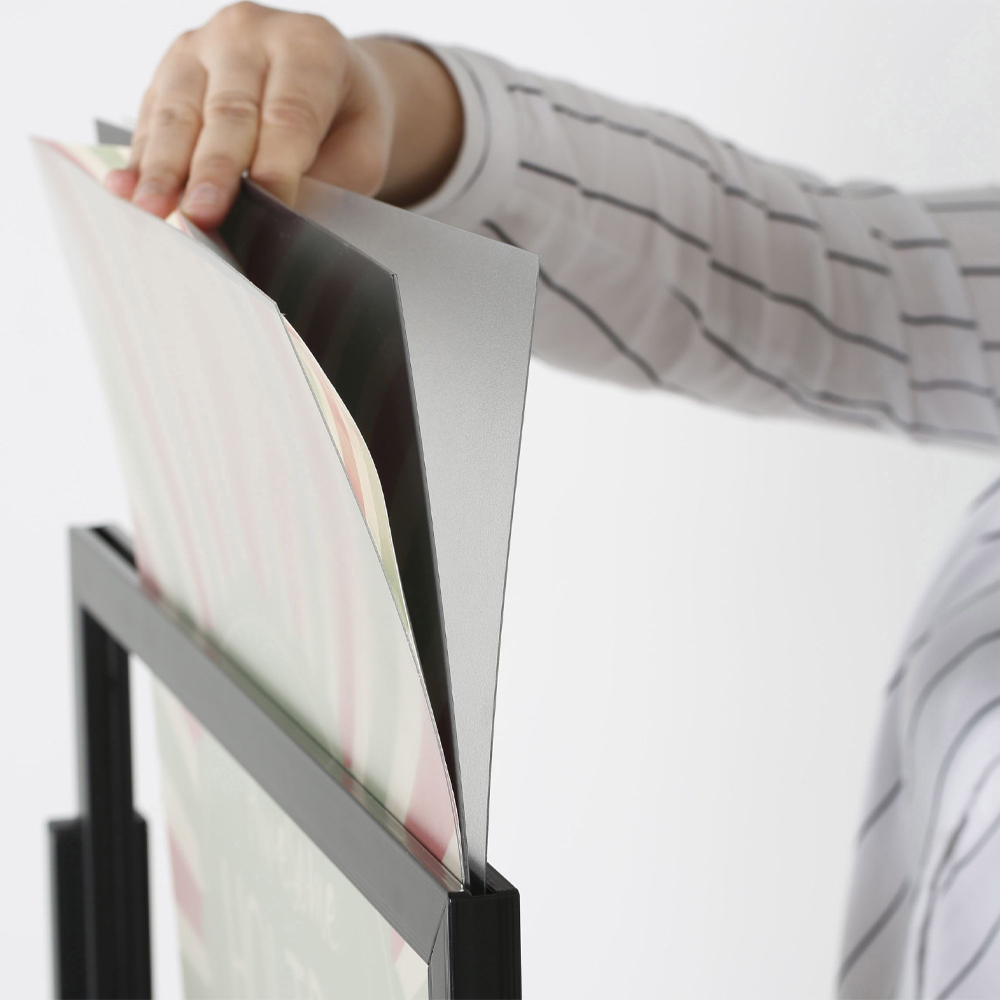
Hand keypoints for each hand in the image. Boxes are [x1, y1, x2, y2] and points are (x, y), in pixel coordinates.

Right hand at [104, 2, 463, 227]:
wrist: (329, 81)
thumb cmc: (347, 123)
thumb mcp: (361, 151)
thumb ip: (326, 180)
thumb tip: (277, 218)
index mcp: (310, 47)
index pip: (290, 114)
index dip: (277, 165)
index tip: (269, 208)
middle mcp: (250, 33)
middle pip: (228, 111)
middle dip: (213, 169)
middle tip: (202, 215)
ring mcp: (202, 46)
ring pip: (179, 111)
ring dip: (164, 167)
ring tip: (153, 210)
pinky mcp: (170, 69)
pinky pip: (151, 116)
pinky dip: (140, 158)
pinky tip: (125, 188)